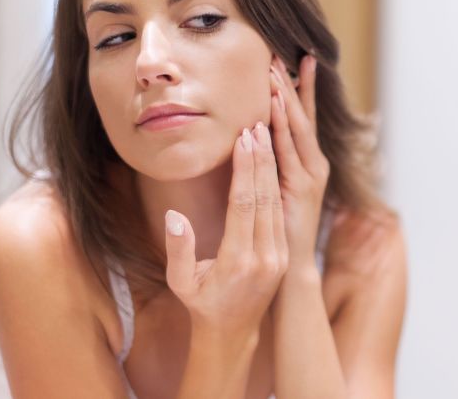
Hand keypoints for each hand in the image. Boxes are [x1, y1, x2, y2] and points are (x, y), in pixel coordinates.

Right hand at [163, 123, 288, 336]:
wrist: (232, 334)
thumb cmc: (201, 304)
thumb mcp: (180, 282)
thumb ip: (178, 250)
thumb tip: (174, 216)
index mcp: (238, 260)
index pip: (244, 204)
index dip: (245, 169)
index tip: (245, 139)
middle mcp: (264, 256)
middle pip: (264, 197)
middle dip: (261, 158)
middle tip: (258, 124)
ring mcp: (278, 255)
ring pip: (276, 202)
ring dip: (271, 167)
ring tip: (266, 135)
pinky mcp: (283, 254)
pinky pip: (280, 213)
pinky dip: (276, 185)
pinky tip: (271, 163)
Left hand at [268, 56, 329, 271]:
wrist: (288, 275)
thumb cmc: (277, 234)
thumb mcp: (271, 197)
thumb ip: (267, 170)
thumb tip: (251, 142)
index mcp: (307, 166)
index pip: (301, 121)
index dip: (297, 91)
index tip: (291, 62)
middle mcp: (313, 167)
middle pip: (302, 118)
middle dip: (293, 85)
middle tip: (284, 53)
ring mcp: (311, 177)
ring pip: (297, 129)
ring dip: (286, 98)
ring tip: (276, 71)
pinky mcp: (302, 189)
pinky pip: (290, 151)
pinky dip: (283, 127)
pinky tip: (273, 105)